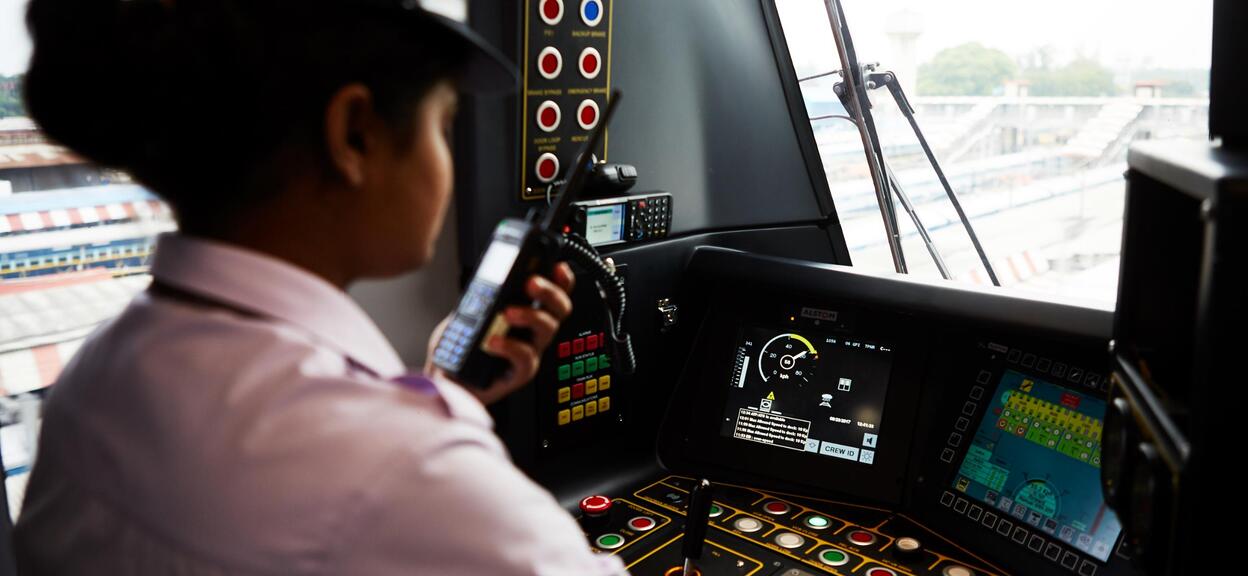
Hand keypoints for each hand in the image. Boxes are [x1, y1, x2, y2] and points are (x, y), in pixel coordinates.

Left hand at [427, 263, 575, 404]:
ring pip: (547, 329)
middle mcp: (533, 331)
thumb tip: (489, 275)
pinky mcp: (519, 373)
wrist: (445, 379)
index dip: (561, 279)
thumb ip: (481, 295)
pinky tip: (493, 341)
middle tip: (531, 283)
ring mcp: (529, 351)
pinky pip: (526, 358)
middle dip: (549, 292)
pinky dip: (511, 347)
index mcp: (526, 312)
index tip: (557, 266)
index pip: (553, 293)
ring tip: (507, 312)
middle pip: (559, 309)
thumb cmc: (458, 348)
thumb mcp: (467, 311)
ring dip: (530, 315)